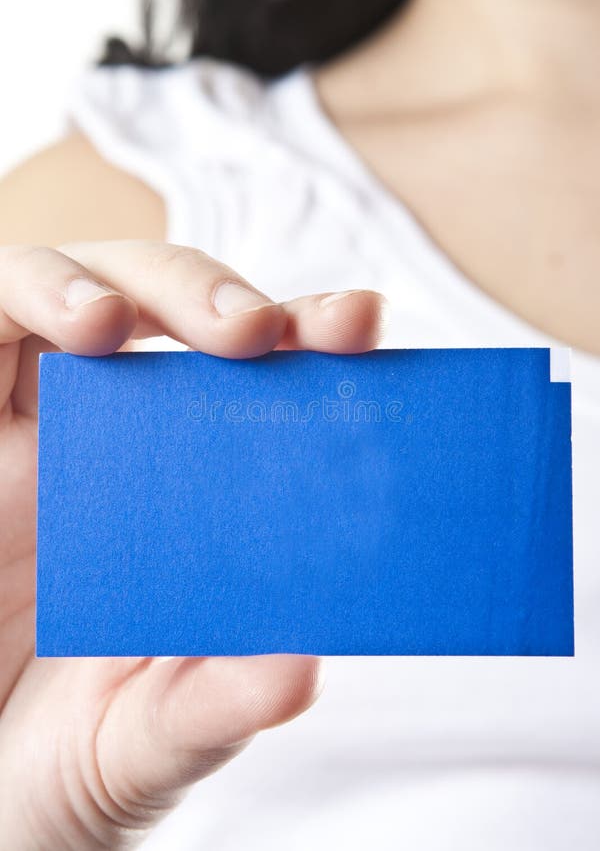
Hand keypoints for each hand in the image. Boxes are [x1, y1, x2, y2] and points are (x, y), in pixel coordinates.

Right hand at [0, 240, 385, 849]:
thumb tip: (299, 668)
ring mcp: (28, 424)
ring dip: (101, 285)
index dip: (305, 332)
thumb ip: (218, 702)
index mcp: (186, 492)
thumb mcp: (153, 733)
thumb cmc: (73, 754)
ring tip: (112, 326)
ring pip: (65, 286)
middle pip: (165, 304)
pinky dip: (29, 298)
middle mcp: (113, 438)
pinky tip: (71, 327)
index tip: (356, 324)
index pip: (253, 379)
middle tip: (253, 330)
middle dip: (209, 294)